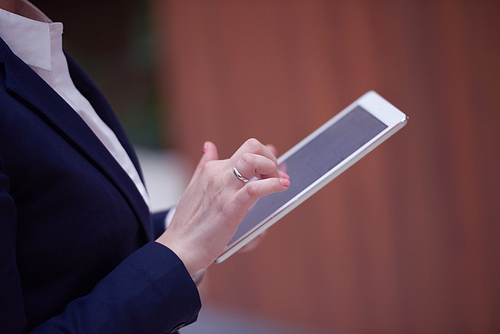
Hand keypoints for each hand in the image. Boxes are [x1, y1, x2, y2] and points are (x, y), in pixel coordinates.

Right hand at [156, 139, 289, 274]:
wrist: (179, 248)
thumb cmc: (188, 223)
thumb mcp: (194, 187)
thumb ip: (204, 166)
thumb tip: (209, 145)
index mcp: (212, 170)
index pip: (246, 149)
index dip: (265, 156)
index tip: (274, 169)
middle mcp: (218, 174)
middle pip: (252, 146)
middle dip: (271, 158)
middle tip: (276, 176)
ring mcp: (224, 189)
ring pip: (253, 160)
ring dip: (272, 168)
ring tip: (280, 182)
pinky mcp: (231, 207)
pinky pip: (255, 188)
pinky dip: (273, 184)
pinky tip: (282, 187)